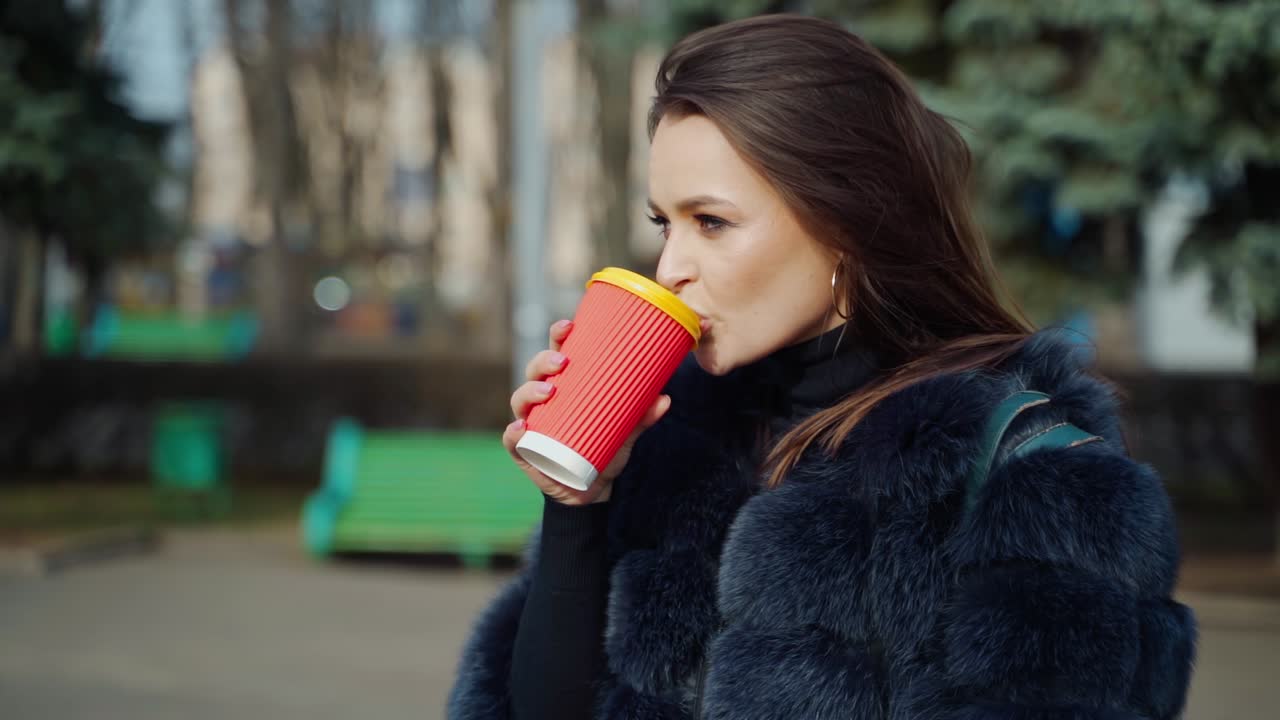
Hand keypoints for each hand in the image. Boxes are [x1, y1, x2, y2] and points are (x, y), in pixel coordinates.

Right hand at [503, 319, 670, 505]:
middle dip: (543, 361)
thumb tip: (664, 399)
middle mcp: (543, 400)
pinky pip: (513, 440)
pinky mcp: (524, 451)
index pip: (556, 354)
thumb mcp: (625, 432)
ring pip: (520, 400)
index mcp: (564, 386)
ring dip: (529, 392)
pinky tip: (521, 427)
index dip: (557, 336)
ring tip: (548, 392)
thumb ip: (642, 417)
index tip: (568, 326)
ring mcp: (531, 423)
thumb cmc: (603, 448)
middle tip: (561, 363)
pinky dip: (514, 433)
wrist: (591, 490)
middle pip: (534, 372)